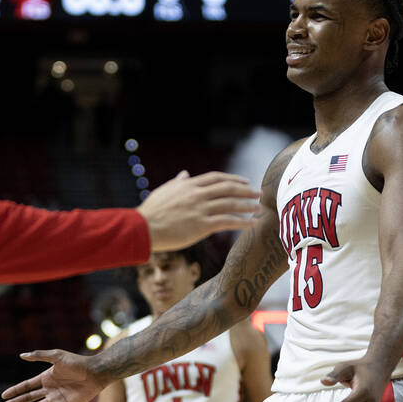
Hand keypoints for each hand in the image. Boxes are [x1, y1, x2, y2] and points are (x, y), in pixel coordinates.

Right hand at [0, 350, 106, 401]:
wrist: (95, 372)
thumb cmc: (77, 362)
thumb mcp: (56, 356)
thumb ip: (39, 356)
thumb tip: (22, 355)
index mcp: (45, 377)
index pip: (26, 386)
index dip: (14, 391)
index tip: (3, 396)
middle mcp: (49, 389)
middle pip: (27, 398)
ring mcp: (56, 399)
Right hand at [138, 171, 258, 250]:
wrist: (144, 227)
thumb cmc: (151, 211)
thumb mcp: (164, 191)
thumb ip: (177, 182)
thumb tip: (184, 174)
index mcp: (189, 185)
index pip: (216, 178)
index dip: (232, 179)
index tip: (244, 182)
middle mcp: (198, 194)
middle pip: (228, 189)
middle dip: (245, 190)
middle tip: (258, 193)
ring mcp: (201, 209)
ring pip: (231, 204)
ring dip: (247, 205)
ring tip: (258, 207)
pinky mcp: (202, 225)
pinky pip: (227, 222)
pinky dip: (242, 222)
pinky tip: (252, 224)